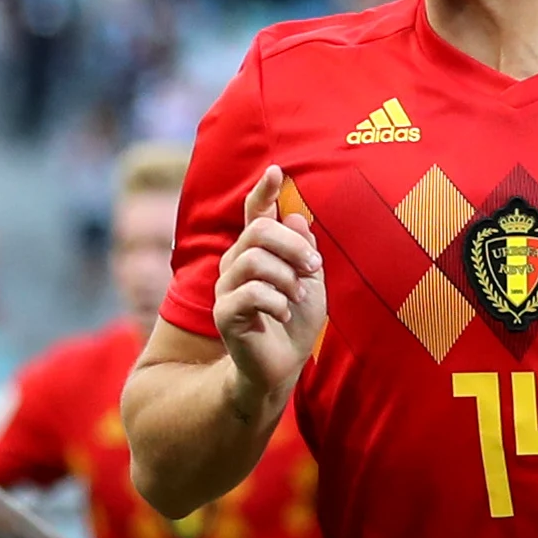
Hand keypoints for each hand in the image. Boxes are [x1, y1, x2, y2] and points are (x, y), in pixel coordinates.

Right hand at [211, 169, 324, 419]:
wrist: (282, 367)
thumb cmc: (295, 323)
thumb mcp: (311, 282)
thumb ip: (305, 250)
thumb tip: (296, 217)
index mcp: (257, 251)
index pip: (254, 212)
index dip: (263, 191)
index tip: (277, 171)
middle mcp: (236, 263)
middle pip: (259, 230)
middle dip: (293, 246)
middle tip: (313, 269)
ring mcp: (226, 287)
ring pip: (254, 260)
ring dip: (286, 277)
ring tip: (295, 297)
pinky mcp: (224, 313)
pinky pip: (250, 293)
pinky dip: (275, 302)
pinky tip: (282, 316)